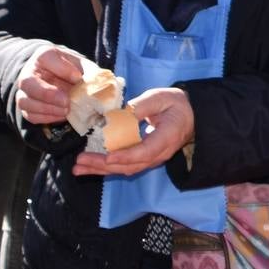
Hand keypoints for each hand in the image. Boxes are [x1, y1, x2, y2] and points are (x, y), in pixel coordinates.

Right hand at [17, 45, 84, 125]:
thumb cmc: (71, 70)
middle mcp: (29, 72)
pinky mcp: (26, 107)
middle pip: (28, 82)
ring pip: (26, 102)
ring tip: (67, 110)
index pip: (46, 58)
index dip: (62, 69)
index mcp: (43, 56)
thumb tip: (96, 84)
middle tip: (66, 101)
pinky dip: (47, 117)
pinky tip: (61, 115)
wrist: (58, 78)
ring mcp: (24, 91)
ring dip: (48, 109)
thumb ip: (88, 72)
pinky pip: (31, 115)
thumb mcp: (81, 65)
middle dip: (48, 94)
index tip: (78, 77)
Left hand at [72, 87, 195, 176]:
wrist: (189, 115)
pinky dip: (106, 167)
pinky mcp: (143, 158)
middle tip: (81, 161)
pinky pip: (124, 166)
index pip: (145, 151)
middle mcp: (159, 153)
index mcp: (166, 137)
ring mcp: (151, 158)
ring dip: (101, 170)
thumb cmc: (175, 104)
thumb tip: (117, 115)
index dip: (126, 156)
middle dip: (103, 165)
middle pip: (130, 165)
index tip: (108, 156)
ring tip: (78, 168)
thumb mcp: (160, 98)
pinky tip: (90, 167)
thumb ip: (140, 106)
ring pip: (125, 169)